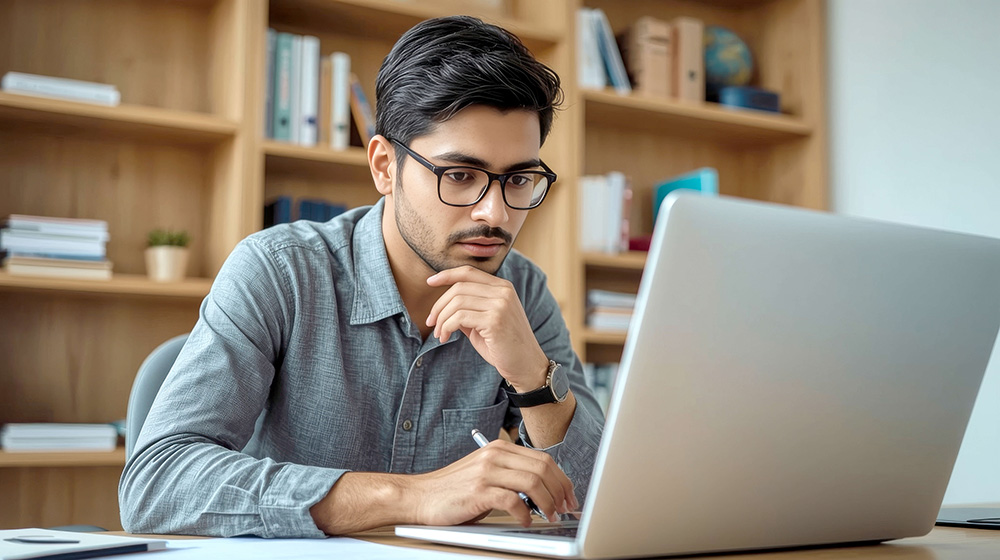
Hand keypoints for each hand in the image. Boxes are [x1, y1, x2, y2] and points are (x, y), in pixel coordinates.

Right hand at [410, 439, 578, 526]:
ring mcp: (486, 472)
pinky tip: (526, 522)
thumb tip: (545, 490)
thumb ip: (511, 475)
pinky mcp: (478, 491)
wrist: (419, 496)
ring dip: (547, 503)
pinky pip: (513, 500)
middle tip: (565, 509)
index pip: (543, 459)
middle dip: (560, 491)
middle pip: (542, 468)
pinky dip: (525, 514)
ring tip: (550, 516)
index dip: (562, 479)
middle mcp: (494, 455)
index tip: (569, 496)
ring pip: (532, 482)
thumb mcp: (486, 474)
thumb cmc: (453, 490)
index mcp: (499, 449)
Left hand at [427, 266, 547, 390]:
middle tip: (431, 322)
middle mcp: (503, 291)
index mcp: (502, 287)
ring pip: (457, 302)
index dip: (446, 274)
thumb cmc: (503, 346)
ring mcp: (500, 305)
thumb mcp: (485, 321)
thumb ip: (469, 308)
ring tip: (439, 333)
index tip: (430, 282)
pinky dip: (446, 327)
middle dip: (439, 305)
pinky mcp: (495, 320)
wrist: (526, 366)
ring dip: (441, 319)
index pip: (468, 272)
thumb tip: (443, 304)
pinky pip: (459, 317)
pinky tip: (445, 337)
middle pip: (459, 287)